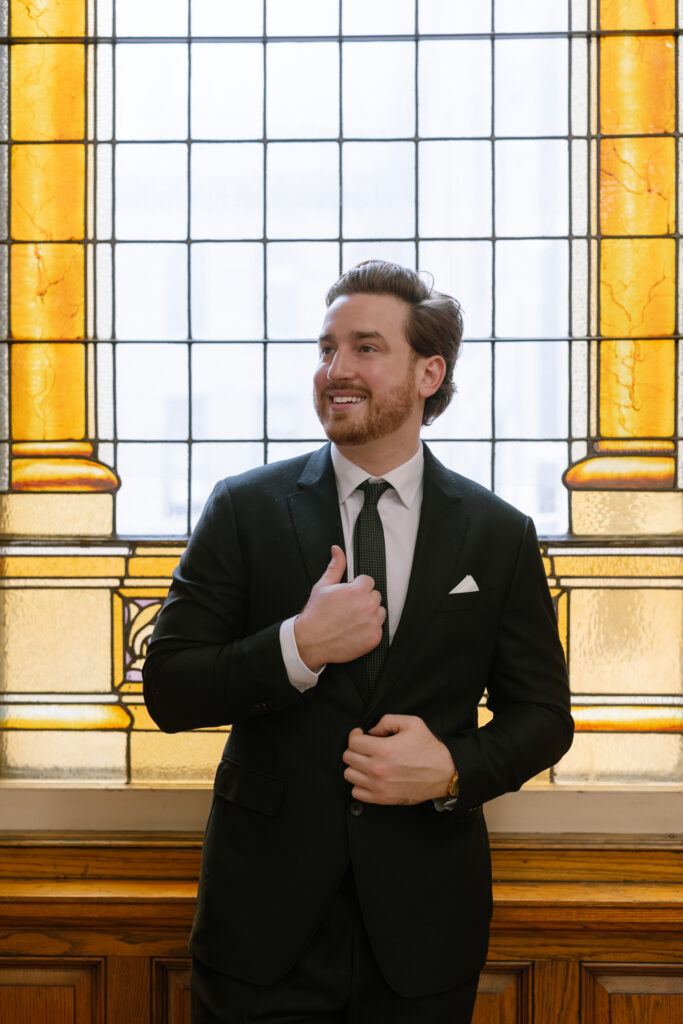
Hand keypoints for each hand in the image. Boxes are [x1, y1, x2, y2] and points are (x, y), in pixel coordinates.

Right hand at [294, 545, 385, 669]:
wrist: (310, 641)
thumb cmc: (315, 615)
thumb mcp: (323, 586)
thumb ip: (335, 566)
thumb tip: (337, 550)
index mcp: (357, 591)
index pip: (368, 581)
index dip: (356, 588)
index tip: (347, 596)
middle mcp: (368, 606)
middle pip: (375, 596)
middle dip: (364, 599)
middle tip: (347, 608)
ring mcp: (372, 623)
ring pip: (380, 612)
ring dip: (370, 614)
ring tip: (351, 619)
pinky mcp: (374, 637)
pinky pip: (379, 628)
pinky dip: (369, 630)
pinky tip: (354, 630)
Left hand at [342, 715, 455, 804]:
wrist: (444, 773)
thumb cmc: (429, 749)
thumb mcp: (411, 723)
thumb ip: (387, 721)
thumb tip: (371, 731)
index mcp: (383, 749)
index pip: (353, 742)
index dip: (355, 735)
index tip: (360, 734)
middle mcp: (378, 769)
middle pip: (348, 757)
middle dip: (355, 749)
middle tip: (365, 747)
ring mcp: (379, 786)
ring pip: (349, 775)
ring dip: (356, 766)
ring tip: (367, 761)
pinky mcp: (383, 798)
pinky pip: (356, 793)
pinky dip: (360, 785)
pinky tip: (369, 777)